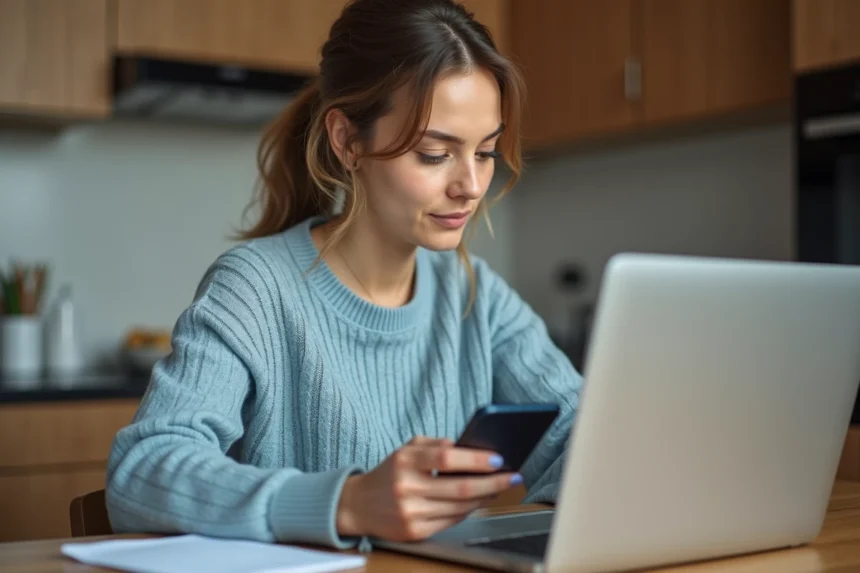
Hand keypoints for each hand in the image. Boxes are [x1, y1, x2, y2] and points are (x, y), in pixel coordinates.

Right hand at [336, 436, 520, 541]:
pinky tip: (478, 502)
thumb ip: (435, 444)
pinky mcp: (414, 532)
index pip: (447, 458)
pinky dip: (468, 511)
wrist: (358, 505)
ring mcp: (410, 512)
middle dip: (492, 483)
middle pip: (460, 488)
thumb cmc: (389, 472)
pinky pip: (451, 522)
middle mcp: (406, 487)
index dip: (476, 460)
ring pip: (459, 508)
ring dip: (485, 498)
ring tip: (499, 488)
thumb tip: (467, 448)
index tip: (498, 460)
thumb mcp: (406, 449)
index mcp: (405, 460)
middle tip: (512, 477)